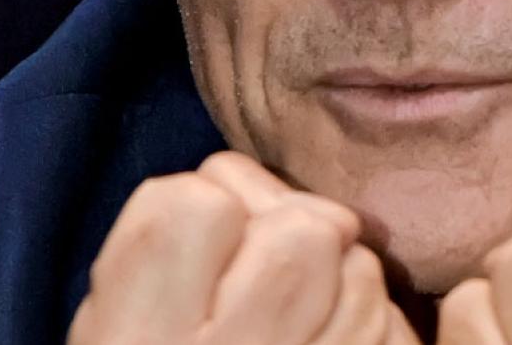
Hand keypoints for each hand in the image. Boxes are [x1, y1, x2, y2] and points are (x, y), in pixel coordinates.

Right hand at [68, 151, 419, 343]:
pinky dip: (376, 329)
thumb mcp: (116, 333)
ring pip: (362, 270)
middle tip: (264, 280)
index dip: (207, 206)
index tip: (203, 240)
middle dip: (290, 233)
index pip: (191, 207)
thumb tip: (238, 181)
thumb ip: (159, 253)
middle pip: (301, 233)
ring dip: (340, 280)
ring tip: (298, 329)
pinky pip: (395, 326)